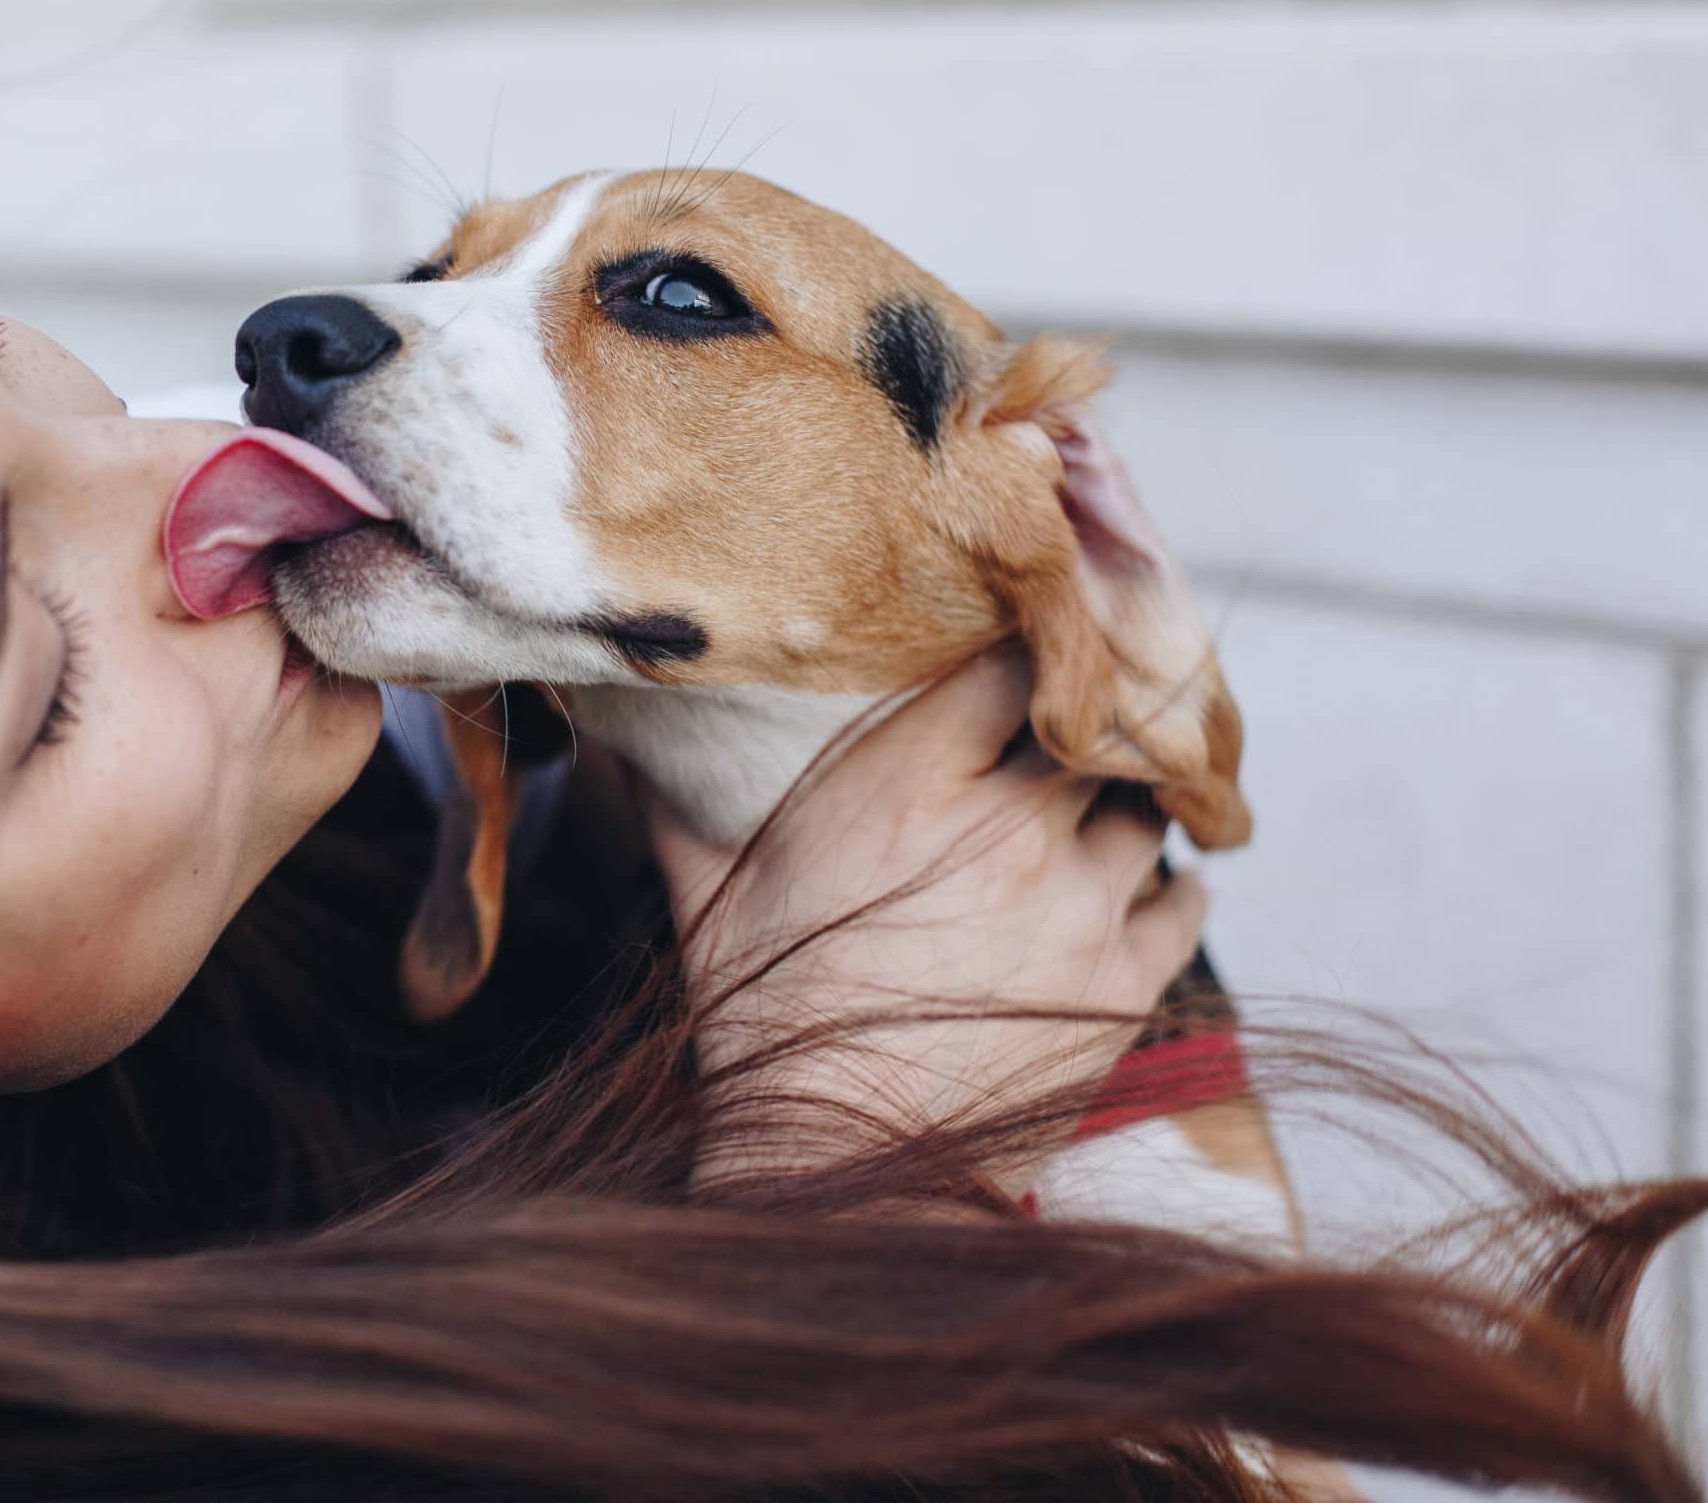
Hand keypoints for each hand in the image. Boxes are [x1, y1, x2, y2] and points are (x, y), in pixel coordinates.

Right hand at [647, 646, 1205, 1181]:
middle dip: (1081, 723)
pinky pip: (1184, 901)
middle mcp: (1012, 830)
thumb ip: (677, 796)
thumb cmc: (760, 1021)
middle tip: (1067, 722)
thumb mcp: (705, 894)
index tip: (1018, 644)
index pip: (1012, 660)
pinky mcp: (1125, 985)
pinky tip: (1142, 883)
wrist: (840, 1164)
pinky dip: (1169, 885)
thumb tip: (625, 724)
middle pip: (1095, 726)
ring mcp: (1081, 907)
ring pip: (1144, 809)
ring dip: (1122, 807)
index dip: (1024, 643)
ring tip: (1094, 813)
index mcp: (911, 785)